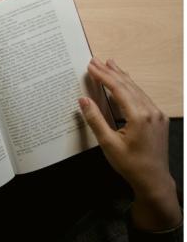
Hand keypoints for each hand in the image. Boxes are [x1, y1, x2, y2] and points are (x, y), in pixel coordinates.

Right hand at [79, 58, 181, 230]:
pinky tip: (125, 83)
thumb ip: (95, 119)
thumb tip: (83, 100)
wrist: (153, 180)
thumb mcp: (108, 144)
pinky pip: (143, 97)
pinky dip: (131, 87)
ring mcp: (157, 114)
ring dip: (122, 77)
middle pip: (128, 85)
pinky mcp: (158, 119)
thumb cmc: (130, 165)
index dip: (103, 76)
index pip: (119, 89)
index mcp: (139, 116)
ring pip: (137, 89)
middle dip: (111, 72)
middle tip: (96, 61)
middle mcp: (151, 112)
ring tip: (110, 65)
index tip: (91, 66)